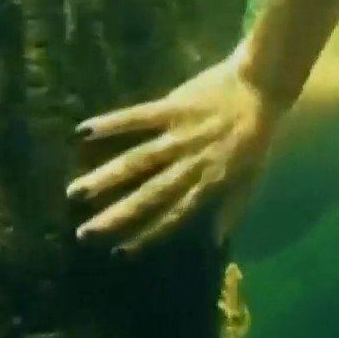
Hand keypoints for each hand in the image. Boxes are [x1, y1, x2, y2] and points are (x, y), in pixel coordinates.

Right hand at [68, 46, 277, 251]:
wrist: (262, 84)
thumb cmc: (257, 134)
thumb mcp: (253, 175)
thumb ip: (233, 207)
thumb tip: (218, 240)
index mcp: (212, 181)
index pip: (176, 215)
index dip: (148, 236)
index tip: (118, 253)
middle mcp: (193, 162)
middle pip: (151, 194)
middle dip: (117, 216)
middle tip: (83, 234)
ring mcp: (182, 134)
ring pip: (139, 160)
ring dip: (107, 177)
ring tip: (75, 192)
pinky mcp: (174, 106)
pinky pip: (139, 116)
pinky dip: (113, 123)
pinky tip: (84, 132)